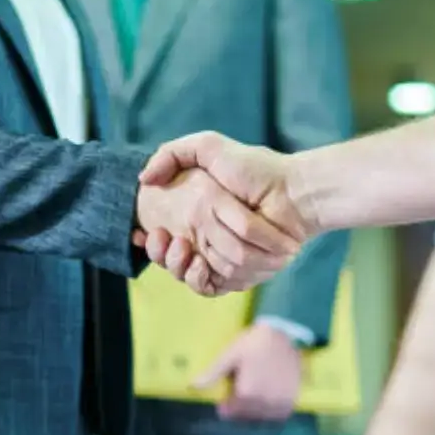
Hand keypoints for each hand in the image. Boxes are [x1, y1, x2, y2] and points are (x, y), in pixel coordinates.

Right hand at [136, 166, 298, 295]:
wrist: (292, 194)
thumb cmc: (254, 169)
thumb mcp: (208, 147)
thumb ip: (172, 153)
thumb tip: (144, 181)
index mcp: (197, 216)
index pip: (161, 238)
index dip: (149, 239)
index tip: (143, 231)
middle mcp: (208, 241)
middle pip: (171, 261)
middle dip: (161, 254)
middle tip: (165, 239)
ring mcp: (223, 260)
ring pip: (187, 276)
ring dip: (179, 265)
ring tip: (182, 247)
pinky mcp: (239, 276)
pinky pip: (210, 287)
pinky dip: (200, 278)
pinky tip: (198, 263)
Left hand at [194, 323, 302, 420]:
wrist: (284, 334)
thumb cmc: (254, 343)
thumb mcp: (231, 354)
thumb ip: (213, 373)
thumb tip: (193, 386)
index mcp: (247, 393)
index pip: (231, 412)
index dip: (226, 406)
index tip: (225, 400)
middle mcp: (264, 402)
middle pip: (245, 416)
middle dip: (240, 408)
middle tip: (241, 393)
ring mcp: (279, 402)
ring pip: (261, 417)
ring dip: (255, 411)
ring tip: (254, 396)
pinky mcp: (291, 400)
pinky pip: (278, 415)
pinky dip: (271, 411)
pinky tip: (268, 398)